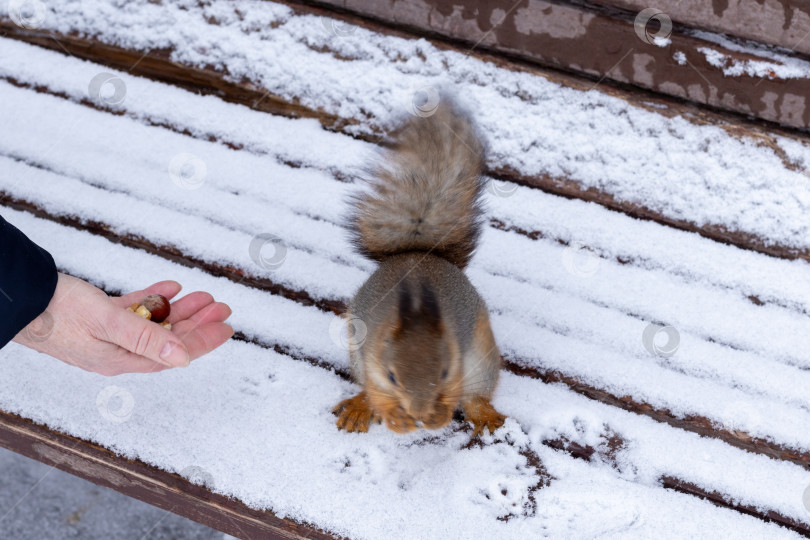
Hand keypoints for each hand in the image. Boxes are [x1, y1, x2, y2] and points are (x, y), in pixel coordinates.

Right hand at [13, 273, 233, 375]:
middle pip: (169, 340)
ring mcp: (109, 335)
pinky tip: (169, 289)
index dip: (204, 341)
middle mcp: (118, 351)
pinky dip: (153, 300)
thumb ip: (146, 339)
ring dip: (179, 310)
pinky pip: (135, 311)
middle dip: (198, 324)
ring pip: (154, 324)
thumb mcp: (108, 322)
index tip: (227, 328)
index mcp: (121, 359)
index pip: (174, 354)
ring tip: (203, 296)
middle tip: (222, 308)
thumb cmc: (58, 311)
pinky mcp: (99, 318)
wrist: (21, 297)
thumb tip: (183, 359)